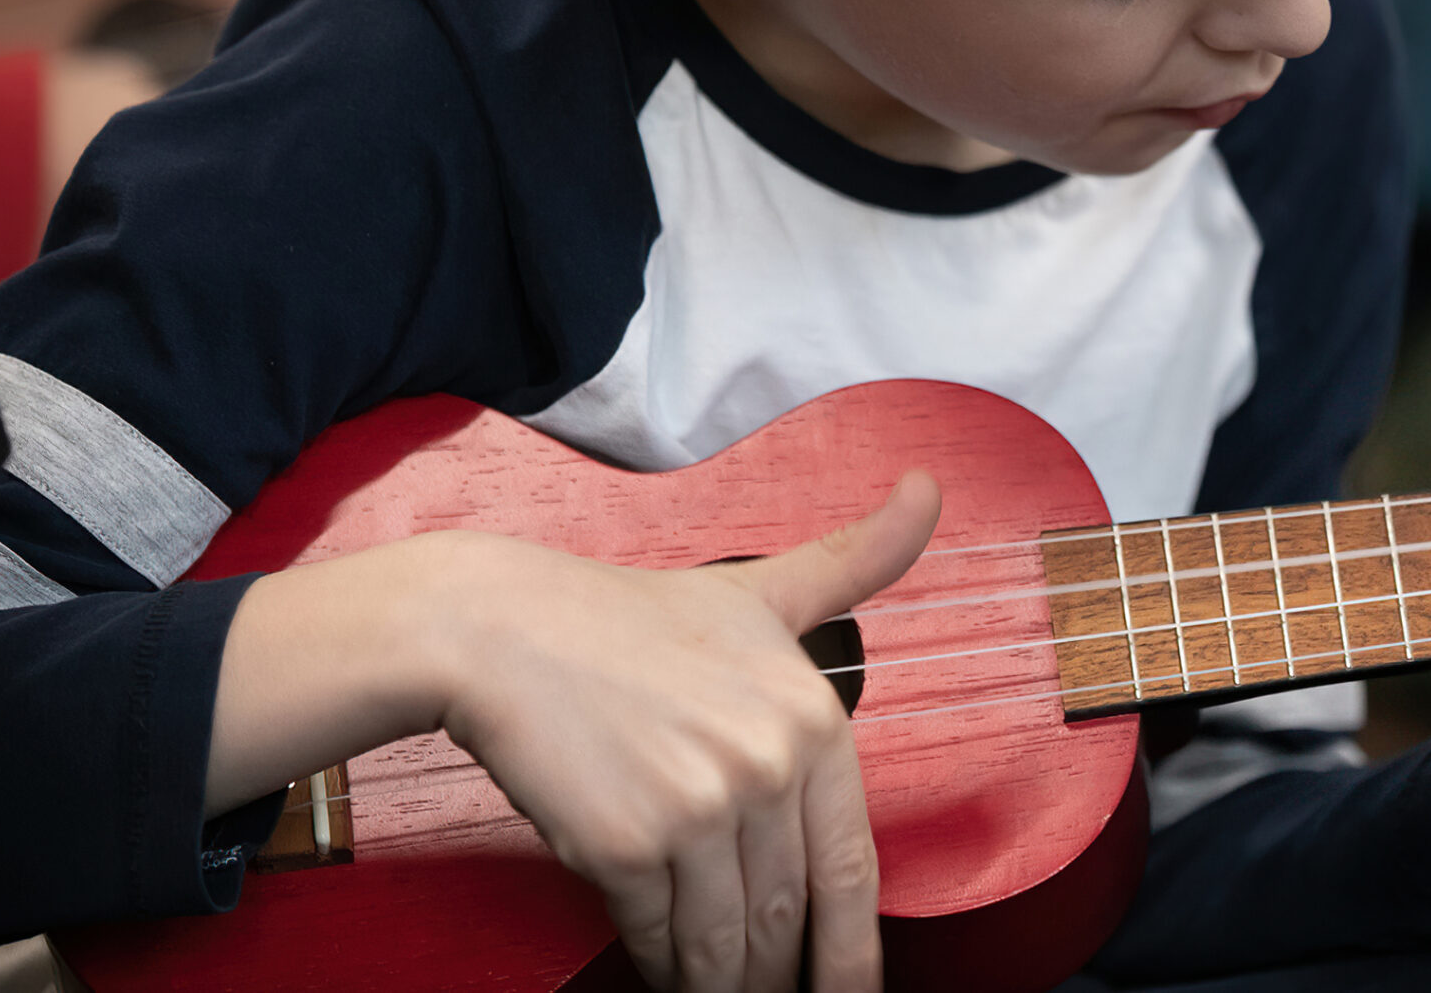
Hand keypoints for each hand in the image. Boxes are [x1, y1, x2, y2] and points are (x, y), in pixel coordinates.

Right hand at [209, 472, 940, 992]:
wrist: (503, 628)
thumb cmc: (628, 618)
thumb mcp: (762, 586)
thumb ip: (857, 558)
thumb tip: (928, 489)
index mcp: (813, 718)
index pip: (852, 869)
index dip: (854, 949)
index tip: (849, 986)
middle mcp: (766, 766)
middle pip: (792, 916)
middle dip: (785, 974)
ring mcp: (696, 810)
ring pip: (727, 942)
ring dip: (723, 982)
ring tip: (718, 990)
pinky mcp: (624, 848)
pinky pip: (659, 938)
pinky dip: (661, 964)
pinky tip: (662, 966)